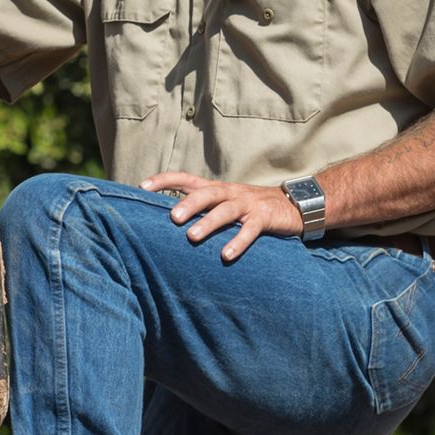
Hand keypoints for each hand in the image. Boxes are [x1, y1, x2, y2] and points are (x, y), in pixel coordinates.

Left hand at [140, 172, 303, 262]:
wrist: (292, 205)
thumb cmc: (249, 206)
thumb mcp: (223, 202)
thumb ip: (201, 207)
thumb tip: (166, 218)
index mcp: (215, 188)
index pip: (185, 179)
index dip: (164, 180)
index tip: (142, 187)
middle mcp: (229, 193)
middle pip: (206, 194)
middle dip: (189, 204)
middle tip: (172, 218)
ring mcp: (247, 205)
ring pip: (226, 211)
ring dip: (209, 223)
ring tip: (192, 237)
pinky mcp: (264, 219)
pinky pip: (250, 230)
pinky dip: (238, 242)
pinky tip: (226, 255)